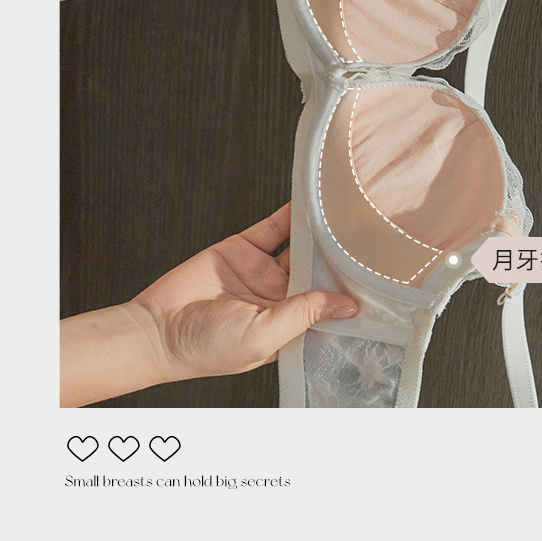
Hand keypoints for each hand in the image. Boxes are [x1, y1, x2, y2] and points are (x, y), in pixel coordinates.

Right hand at [60, 203, 357, 405]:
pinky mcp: (244, 248)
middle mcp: (280, 298)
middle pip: (318, 273)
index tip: (375, 283)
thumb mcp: (264, 336)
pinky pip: (274, 228)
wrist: (156, 327)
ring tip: (347, 218)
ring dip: (321, 234)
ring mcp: (262, 271)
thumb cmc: (206, 347)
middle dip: (341, 261)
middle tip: (371, 243)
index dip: (348, 295)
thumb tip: (347, 306)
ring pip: (301, 247)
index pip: (327, 307)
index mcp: (289, 325)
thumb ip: (305, 315)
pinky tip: (312, 204)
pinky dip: (292, 215)